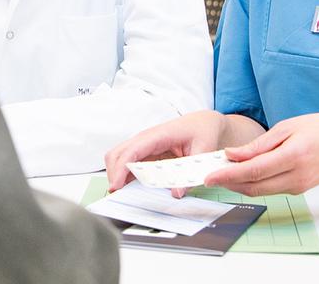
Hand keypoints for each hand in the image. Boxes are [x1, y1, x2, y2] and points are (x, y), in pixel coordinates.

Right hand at [104, 110, 229, 193]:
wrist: (204, 123)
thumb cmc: (203, 130)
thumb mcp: (204, 149)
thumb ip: (191, 172)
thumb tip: (177, 193)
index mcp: (158, 135)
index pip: (132, 151)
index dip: (120, 168)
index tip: (116, 186)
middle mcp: (146, 139)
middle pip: (118, 153)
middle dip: (113, 173)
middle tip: (117, 194)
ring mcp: (144, 145)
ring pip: (119, 158)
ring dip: (117, 175)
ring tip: (122, 193)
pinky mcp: (146, 153)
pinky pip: (128, 163)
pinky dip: (125, 176)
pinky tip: (131, 187)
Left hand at [203, 112, 318, 196]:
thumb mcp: (288, 127)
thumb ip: (259, 144)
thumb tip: (233, 155)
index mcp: (294, 156)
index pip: (254, 170)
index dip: (228, 175)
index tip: (209, 176)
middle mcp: (297, 176)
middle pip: (254, 186)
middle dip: (228, 182)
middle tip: (208, 174)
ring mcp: (299, 186)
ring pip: (261, 191)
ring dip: (239, 184)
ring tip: (220, 171)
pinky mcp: (300, 190)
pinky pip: (271, 189)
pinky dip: (254, 183)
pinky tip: (242, 173)